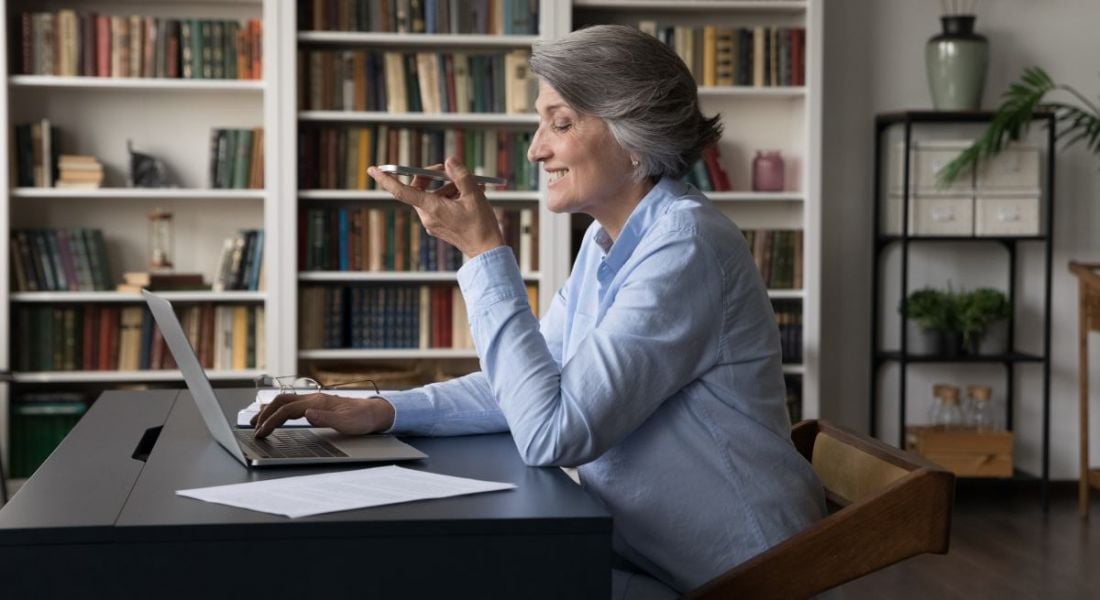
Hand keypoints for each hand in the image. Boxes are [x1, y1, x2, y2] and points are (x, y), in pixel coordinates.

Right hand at [251, 393, 395, 438]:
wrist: (374, 412)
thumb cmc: (362, 419)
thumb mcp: (347, 423)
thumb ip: (326, 418)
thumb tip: (307, 414)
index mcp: (318, 402)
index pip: (287, 410)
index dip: (271, 421)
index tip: (261, 432)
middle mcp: (314, 399)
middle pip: (281, 401)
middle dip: (265, 414)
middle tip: (254, 428)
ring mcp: (314, 401)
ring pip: (285, 401)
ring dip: (270, 410)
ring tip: (257, 421)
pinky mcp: (317, 405)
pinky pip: (292, 405)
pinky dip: (279, 410)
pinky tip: (276, 417)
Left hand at [368, 156, 503, 257]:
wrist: (487, 251)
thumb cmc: (481, 225)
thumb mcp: (474, 195)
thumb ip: (460, 175)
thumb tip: (449, 161)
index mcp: (432, 208)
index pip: (402, 191)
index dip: (386, 179)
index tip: (373, 169)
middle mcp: (427, 217)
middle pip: (420, 189)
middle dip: (434, 177)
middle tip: (450, 170)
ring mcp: (432, 223)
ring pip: (432, 196)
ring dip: (449, 188)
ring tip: (472, 188)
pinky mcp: (438, 226)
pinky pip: (438, 205)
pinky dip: (451, 198)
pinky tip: (469, 197)